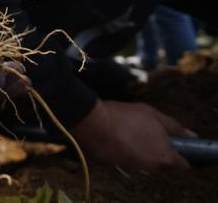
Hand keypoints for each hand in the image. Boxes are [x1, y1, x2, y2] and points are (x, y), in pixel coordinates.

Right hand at [71, 100, 194, 171]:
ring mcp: (134, 169)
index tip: (174, 143)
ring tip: (131, 134)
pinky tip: (121, 138)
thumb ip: (174, 127)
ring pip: (146, 163)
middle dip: (159, 151)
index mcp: (164, 157)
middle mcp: (151, 168)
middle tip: (149, 132)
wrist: (93, 124)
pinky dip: (129, 153)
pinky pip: (131, 161)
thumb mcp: (152, 114)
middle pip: (163, 163)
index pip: (183, 164)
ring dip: (143, 152)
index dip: (180, 152)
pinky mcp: (119, 168)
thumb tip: (191, 136)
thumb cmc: (123, 117)